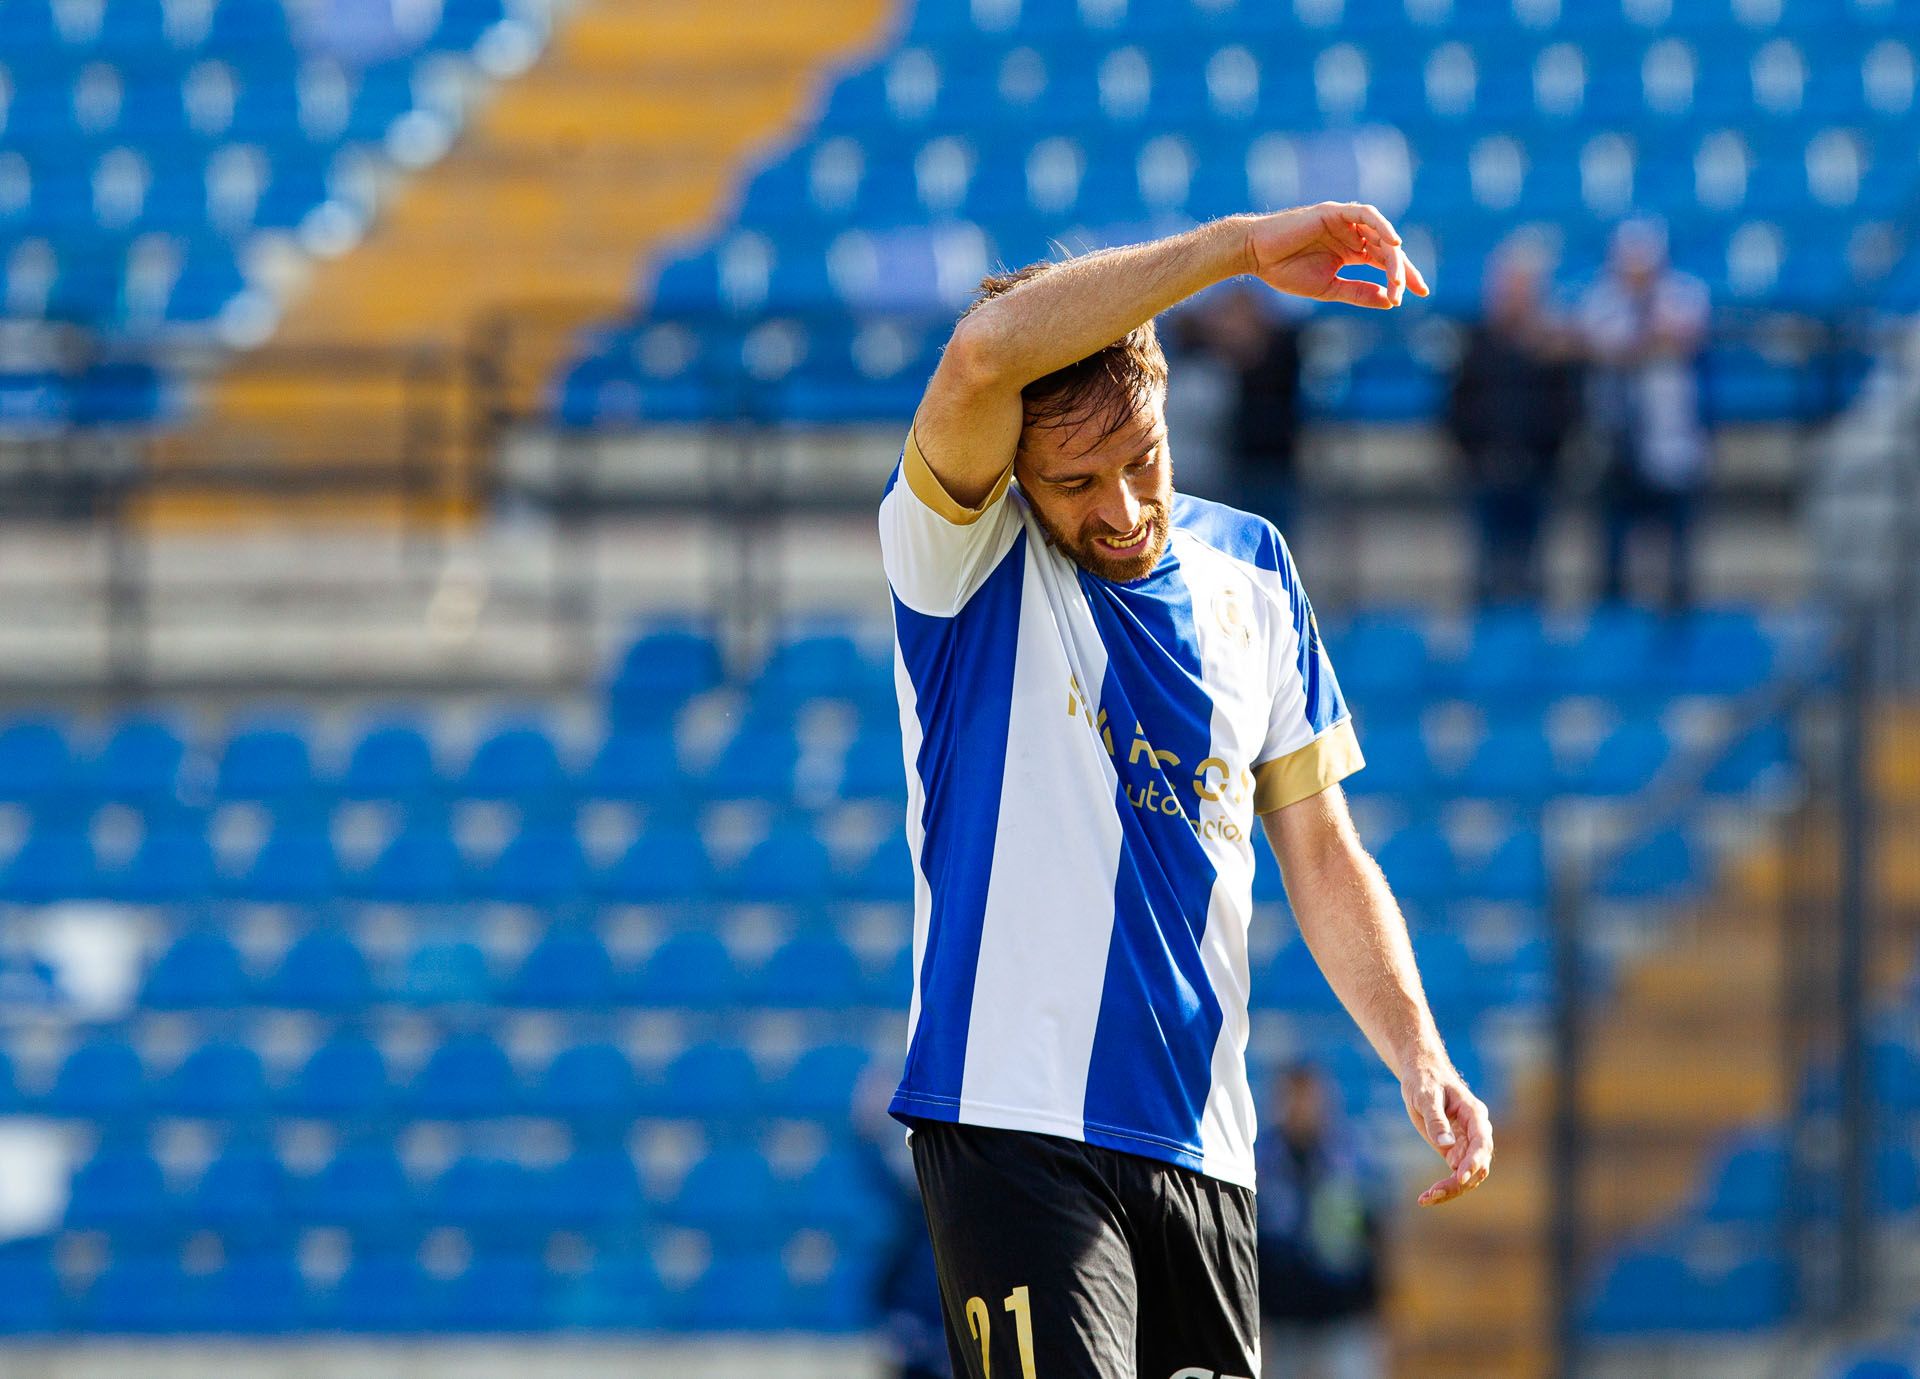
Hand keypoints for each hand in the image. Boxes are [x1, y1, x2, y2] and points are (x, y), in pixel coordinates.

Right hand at [1245, 202, 1430, 309]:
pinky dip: (1382, 226)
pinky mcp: (1335, 211)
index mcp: (1352, 252)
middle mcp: (1353, 235)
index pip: (1385, 263)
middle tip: (1414, 290)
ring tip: (1399, 277)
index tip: (1422, 294)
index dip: (1404, 277)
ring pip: (1380, 235)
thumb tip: (1389, 301)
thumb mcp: (1329, 288)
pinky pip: (1366, 214)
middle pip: (1387, 250)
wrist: (1257, 257)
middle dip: (1403, 270)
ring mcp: (1345, 222)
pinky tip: (1394, 244)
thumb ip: (1358, 292)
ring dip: (1393, 256)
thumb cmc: (1286, 272)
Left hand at [1401, 1055, 1492, 1206]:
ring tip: (1426, 1199)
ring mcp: (1466, 1144)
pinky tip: (1426, 1197)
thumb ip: (1436, 1118)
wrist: (1421, 1075)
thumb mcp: (1426, 1095)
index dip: (1474, 1161)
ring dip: (1452, 1190)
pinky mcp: (1454, 1152)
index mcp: (1475, 1114)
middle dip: (1460, 1182)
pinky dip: (1445, 1188)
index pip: (1482, 1141)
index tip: (1459, 1177)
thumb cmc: (1425, 1080)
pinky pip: (1455, 1175)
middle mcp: (1476, 1132)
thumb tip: (1445, 1144)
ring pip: (1469, 1175)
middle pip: (1479, 1165)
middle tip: (1434, 1193)